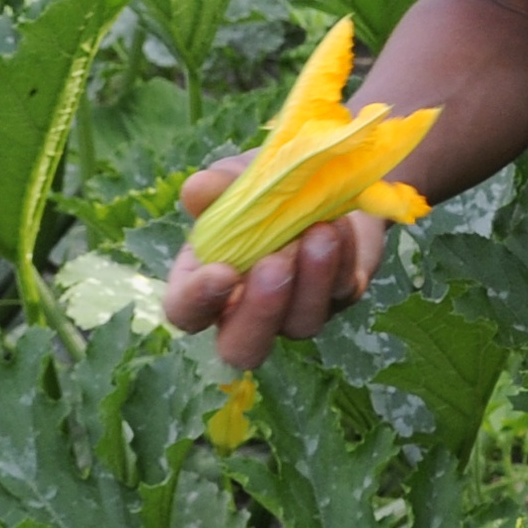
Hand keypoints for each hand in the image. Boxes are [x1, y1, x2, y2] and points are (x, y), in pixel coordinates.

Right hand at [160, 157, 390, 368]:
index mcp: (205, 282)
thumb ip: (216, 186)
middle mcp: (247, 309)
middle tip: (273, 265)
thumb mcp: (236, 178)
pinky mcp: (339, 298)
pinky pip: (341, 293)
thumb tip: (196, 191)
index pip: (186, 312)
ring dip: (311, 279)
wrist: (324, 180)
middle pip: (242, 348)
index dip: (198, 301)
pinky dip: (342, 259)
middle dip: (259, 313)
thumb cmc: (263, 188)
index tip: (223, 271)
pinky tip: (339, 226)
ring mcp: (295, 311)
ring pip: (301, 324)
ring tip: (319, 232)